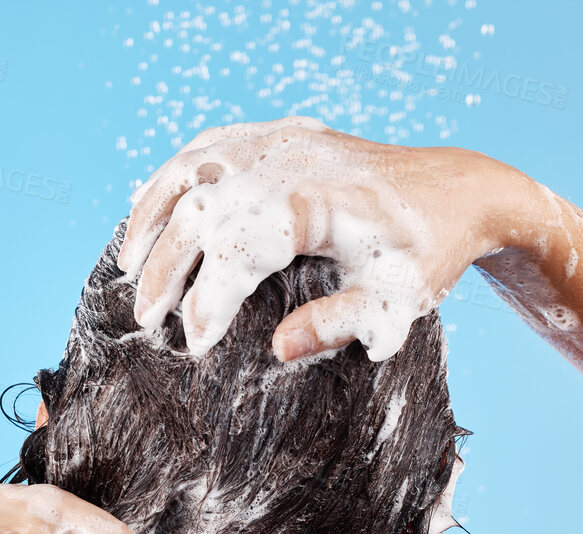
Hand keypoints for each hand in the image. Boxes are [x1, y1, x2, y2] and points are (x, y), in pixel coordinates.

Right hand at [117, 116, 506, 362]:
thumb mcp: (394, 305)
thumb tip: (277, 349)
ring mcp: (278, 139)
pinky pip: (205, 148)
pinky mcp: (276, 134)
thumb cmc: (426, 252)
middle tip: (146, 322)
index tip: (198, 347)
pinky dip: (170, 181)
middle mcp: (288, 159)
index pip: (233, 252)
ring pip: (188, 171)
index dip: (206, 303)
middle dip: (164, 270)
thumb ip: (338, 326)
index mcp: (314, 199)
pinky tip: (153, 215)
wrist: (455, 189)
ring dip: (150, 219)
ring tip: (127, 268)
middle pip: (197, 211)